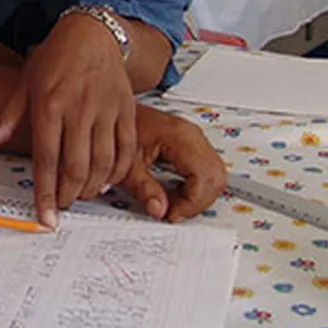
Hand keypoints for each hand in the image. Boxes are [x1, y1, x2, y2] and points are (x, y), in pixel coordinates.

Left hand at [0, 12, 136, 228]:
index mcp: (49, 105)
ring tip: (81, 194)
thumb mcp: (23, 85)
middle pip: (76, 168)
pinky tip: (107, 180)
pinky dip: (119, 172)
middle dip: (69, 196)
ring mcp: (106, 110)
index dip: (46, 193)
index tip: (46, 218)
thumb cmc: (54, 58)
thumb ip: (4, 120)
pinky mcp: (126, 110)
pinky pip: (127, 150)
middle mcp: (79, 109)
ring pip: (104, 163)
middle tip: (62, 205)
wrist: (91, 33)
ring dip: (93, 188)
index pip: (46, 160)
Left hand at [120, 106, 226, 221]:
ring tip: (174, 204)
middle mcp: (192, 135)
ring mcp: (194, 138)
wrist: (111, 114)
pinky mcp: (191, 145)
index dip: (191, 202)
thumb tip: (159, 210)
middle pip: (216, 177)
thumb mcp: (126, 165)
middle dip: (198, 202)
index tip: (172, 213)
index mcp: (179, 136)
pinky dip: (197, 188)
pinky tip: (176, 193)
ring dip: (199, 196)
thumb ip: (142, 188)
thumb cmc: (117, 131)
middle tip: (174, 212)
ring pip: (216, 175)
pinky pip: (207, 170)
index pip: (203, 176)